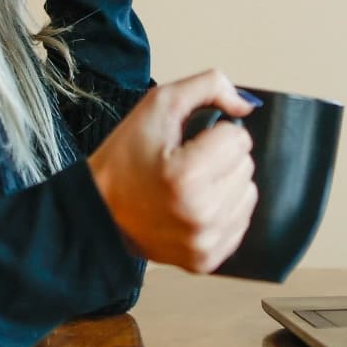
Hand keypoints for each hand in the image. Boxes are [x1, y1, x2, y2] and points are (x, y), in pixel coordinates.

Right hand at [87, 70, 258, 272]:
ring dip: (225, 183)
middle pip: (246, 165)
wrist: (98, 210)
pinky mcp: (206, 260)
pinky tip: (194, 205)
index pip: (238, 139)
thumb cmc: (124, 158)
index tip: (187, 142)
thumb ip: (208, 87)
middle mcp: (199, 215)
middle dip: (221, 158)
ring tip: (190, 185)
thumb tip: (247, 104)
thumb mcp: (158, 104)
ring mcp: (204, 242)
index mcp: (186, 176)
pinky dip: (223, 209)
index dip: (214, 132)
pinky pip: (241, 221)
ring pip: (248, 192)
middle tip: (184, 163)